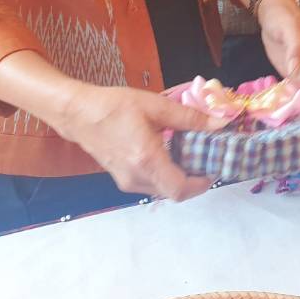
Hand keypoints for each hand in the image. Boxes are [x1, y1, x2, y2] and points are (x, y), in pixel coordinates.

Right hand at [50, 83, 224, 199]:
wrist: (78, 114)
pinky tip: (173, 152)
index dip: (203, 183)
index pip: (180, 189)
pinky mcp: (122, 179)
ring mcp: (127, 182)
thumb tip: (221, 123)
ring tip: (193, 152)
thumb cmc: (116, 106)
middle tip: (208, 157)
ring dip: (181, 177)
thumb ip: (190, 118)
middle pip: (174, 192)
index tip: (215, 166)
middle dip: (195, 179)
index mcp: (146, 161)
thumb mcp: (156, 106)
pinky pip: (151, 183)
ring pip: (163, 189)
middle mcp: (136, 178)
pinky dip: (167, 173)